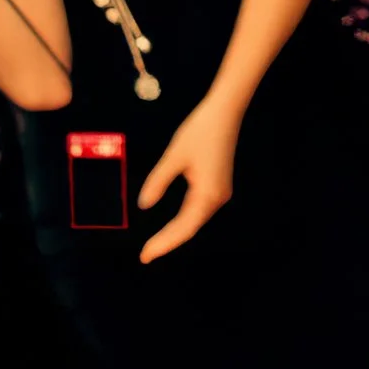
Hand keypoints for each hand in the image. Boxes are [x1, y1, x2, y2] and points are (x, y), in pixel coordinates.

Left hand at [137, 97, 238, 262]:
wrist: (225, 112)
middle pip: (190, 228)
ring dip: (176, 233)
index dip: (164, 243)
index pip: (183, 228)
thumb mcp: (173, 156)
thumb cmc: (199, 131)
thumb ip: (158, 182)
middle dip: (167, 242)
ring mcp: (220, 193)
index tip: (145, 255)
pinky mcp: (218, 185)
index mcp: (207, 194)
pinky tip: (173, 226)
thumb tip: (144, 205)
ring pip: (195, 220)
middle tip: (145, 255)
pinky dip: (184, 221)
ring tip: (155, 244)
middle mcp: (217, 198)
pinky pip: (199, 210)